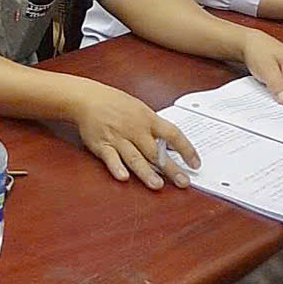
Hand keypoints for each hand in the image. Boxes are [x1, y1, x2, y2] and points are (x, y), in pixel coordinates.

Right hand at [69, 78, 199, 188]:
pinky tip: (123, 177)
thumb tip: (172, 145)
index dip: (186, 149)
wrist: (87, 98)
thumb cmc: (115, 104)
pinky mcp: (102, 145)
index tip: (196, 163)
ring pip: (134, 157)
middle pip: (155, 151)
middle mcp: (134, 129)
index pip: (172, 134)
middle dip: (170, 168)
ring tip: (157, 185)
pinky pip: (110, 158)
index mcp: (147, 119)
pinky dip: (116, 167)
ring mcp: (118, 138)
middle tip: (183, 182)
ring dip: (146, 172)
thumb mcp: (140, 109)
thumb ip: (154, 127)